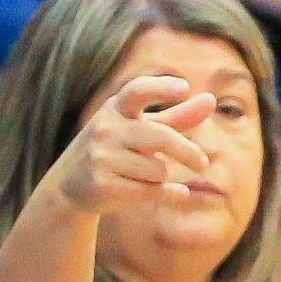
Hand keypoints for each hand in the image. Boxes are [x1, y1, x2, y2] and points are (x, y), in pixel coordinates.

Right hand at [46, 76, 213, 215]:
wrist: (69, 185)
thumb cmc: (116, 148)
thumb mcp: (143, 127)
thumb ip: (178, 116)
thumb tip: (211, 99)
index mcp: (116, 108)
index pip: (137, 91)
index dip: (160, 88)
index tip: (184, 88)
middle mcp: (106, 128)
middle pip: (162, 138)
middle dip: (187, 153)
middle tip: (202, 163)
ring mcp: (100, 156)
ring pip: (157, 169)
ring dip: (162, 176)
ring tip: (146, 176)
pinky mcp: (101, 184)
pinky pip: (150, 190)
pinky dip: (167, 193)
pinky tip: (177, 192)